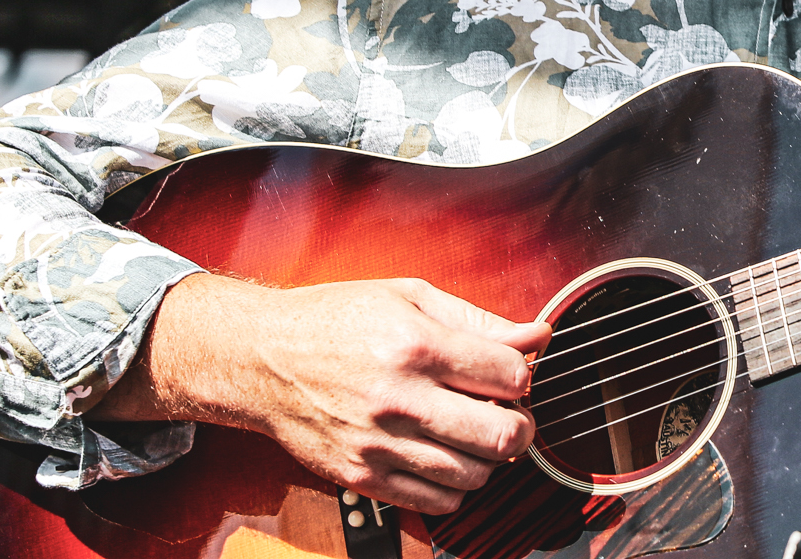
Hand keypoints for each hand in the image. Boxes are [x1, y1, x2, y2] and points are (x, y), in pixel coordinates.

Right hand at [92, 274, 549, 513]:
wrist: (261, 358)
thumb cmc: (336, 320)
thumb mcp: (411, 298)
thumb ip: (480, 320)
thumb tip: (538, 335)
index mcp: (416, 345)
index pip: (510, 375)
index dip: (524, 374)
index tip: (512, 372)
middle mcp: (399, 398)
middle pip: (501, 435)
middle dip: (522, 425)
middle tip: (511, 413)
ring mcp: (379, 444)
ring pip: (474, 474)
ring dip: (490, 458)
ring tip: (476, 433)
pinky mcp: (362, 476)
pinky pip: (435, 502)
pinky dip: (456, 487)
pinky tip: (447, 457)